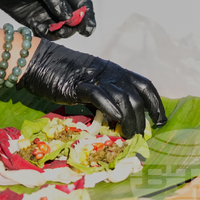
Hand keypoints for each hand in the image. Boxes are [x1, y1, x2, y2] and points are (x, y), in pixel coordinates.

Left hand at [0, 0, 95, 39]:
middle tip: (66, 29)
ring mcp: (47, 12)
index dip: (88, 17)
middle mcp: (59, 1)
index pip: (83, 4)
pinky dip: (45, 34)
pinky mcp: (34, 20)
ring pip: (61, 29)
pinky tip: (38, 28)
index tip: (88, 29)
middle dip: (74, 27)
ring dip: (60, 32)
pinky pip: (45, 32)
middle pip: (74, 20)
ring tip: (51, 29)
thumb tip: (68, 17)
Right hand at [21, 39, 166, 135]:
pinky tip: (114, 122)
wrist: (38, 62)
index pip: (145, 86)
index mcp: (117, 71)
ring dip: (129, 121)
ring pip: (124, 99)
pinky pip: (101, 97)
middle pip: (136, 97)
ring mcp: (96, 78)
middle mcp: (111, 73)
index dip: (156, 104)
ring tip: (128, 137)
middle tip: (139, 136)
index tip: (160, 121)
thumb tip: (116, 122)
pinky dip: (111, 110)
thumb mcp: (90, 87)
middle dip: (142, 120)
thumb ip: (103, 100)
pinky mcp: (80, 85)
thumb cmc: (63, 75)